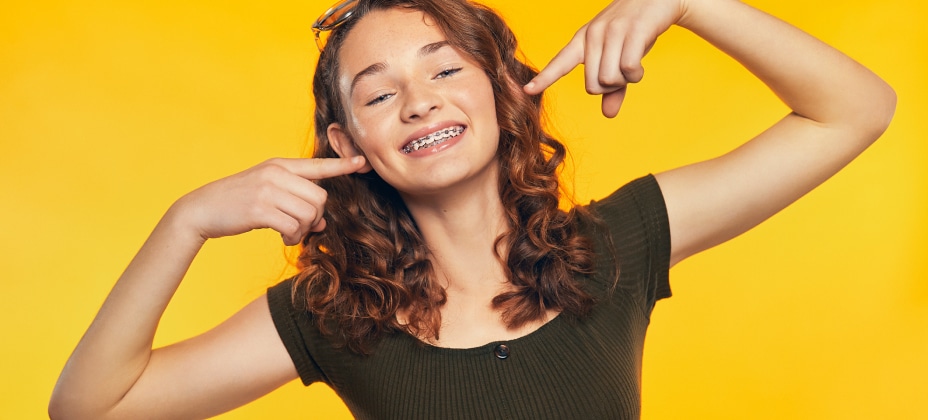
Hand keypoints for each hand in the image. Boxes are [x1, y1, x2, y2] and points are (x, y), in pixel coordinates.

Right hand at [172, 157, 366, 244]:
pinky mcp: (260, 209)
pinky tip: (284, 237)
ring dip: (304, 230)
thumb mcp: (267, 193)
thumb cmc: (237, 202)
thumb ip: (294, 201)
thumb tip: (321, 222)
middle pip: (319, 197)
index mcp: (279, 165)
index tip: (362, 163)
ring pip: (309, 214)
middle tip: (301, 225)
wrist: (202, 209)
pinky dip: (293, 237)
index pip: (317, 165)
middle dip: (316, 216)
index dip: (341, 165)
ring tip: (290, 233)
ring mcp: (268, 190)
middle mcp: (276, 174)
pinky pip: (293, 226)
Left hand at [523, 0, 686, 116]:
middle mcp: (593, 34)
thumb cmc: (635, 32)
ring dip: (626, 80)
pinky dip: (637, 74)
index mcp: (583, 40)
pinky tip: (641, 65)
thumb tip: (608, 114)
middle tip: (623, 72)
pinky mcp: (632, 31)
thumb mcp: (618, 58)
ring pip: (609, 79)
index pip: (560, 63)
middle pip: (592, 85)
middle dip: (611, 87)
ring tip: (633, 64)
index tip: (527, 90)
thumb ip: (612, 88)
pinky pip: (628, 69)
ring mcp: (612, 31)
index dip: (544, 78)